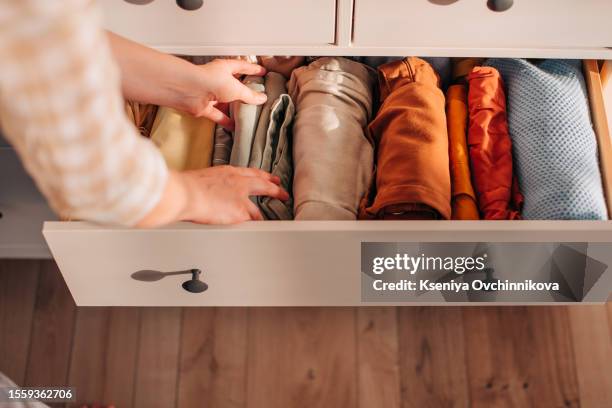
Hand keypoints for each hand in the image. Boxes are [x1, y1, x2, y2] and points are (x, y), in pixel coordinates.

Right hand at [137, 167, 288, 226]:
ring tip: (270, 218)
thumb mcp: (199, 180)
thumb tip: (201, 191)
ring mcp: (241, 197)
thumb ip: (207, 185)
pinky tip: (262, 230)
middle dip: (275, 189)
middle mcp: (237, 183)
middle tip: (282, 192)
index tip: (267, 177)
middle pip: (263, 185)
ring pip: (258, 208)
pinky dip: (256, 226)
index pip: (249, 172)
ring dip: (263, 214)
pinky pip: (252, 221)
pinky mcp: (240, 212)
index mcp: (227, 172)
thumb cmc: (184, 188)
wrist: (184, 193)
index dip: (260, 176)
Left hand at [187, 59, 267, 129]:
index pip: (242, 67)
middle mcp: (217, 79)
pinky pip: (217, 114)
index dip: (252, 69)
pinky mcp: (205, 106)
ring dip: (234, 107)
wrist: (189, 91)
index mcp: (225, 68)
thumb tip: (260, 98)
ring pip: (225, 101)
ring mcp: (210, 93)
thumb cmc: (209, 80)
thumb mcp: (236, 88)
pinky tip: (233, 125)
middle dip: (244, 91)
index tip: (261, 72)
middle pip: (234, 85)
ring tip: (247, 112)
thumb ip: (249, 95)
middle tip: (256, 95)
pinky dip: (225, 120)